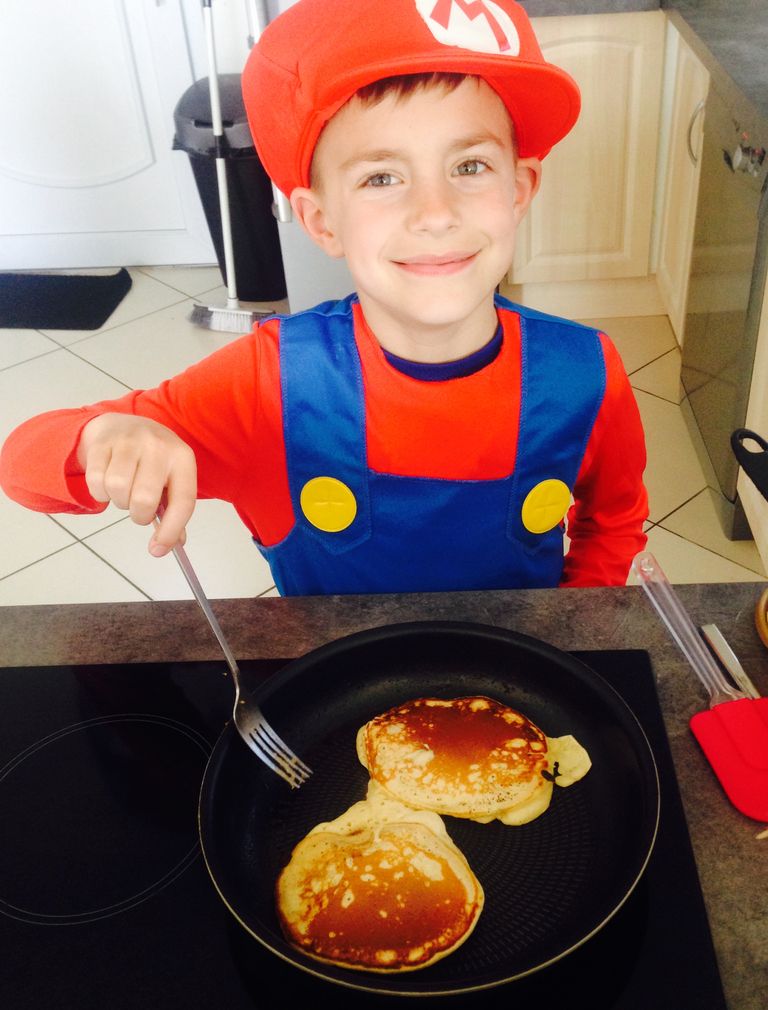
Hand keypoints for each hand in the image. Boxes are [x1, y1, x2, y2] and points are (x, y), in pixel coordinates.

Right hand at [77, 413, 196, 556]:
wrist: (121, 424)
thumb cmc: (151, 459)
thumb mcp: (171, 477)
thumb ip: (174, 510)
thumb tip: (172, 544)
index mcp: (182, 457)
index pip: (183, 500)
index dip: (171, 530)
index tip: (158, 550)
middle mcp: (157, 446)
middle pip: (144, 498)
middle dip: (139, 515)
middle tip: (139, 512)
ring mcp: (129, 441)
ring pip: (117, 489)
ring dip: (118, 502)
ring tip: (124, 494)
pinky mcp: (102, 443)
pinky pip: (96, 481)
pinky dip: (100, 493)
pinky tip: (107, 485)